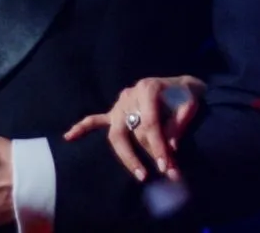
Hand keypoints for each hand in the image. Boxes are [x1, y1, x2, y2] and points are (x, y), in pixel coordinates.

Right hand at [63, 75, 204, 182]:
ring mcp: (120, 103)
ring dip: (128, 155)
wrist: (181, 86)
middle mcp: (130, 94)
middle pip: (132, 131)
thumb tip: (171, 146)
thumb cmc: (184, 95)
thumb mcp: (190, 103)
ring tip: (140, 174)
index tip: (166, 166)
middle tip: (162, 172)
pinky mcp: (115, 112)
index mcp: (148, 88)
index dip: (159, 146)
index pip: (150, 123)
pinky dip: (82, 127)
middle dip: (147, 154)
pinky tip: (69, 136)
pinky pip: (96, 120)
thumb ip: (180, 123)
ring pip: (117, 133)